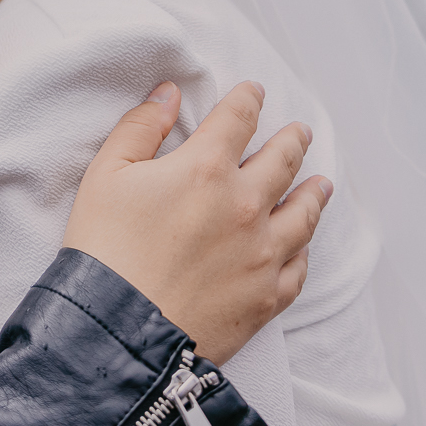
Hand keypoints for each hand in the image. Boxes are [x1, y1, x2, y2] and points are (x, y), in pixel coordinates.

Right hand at [63, 81, 331, 365]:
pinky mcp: (266, 297)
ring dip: (314, 193)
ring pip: (303, 214)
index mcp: (205, 168)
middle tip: (301, 132)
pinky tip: (303, 246)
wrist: (118, 333)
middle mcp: (245, 205)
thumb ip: (139, 127)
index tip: (255, 92)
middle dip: (292, 140)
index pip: (238, 119)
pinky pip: (299, 268)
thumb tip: (168, 94)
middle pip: (283, 160)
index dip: (248, 99)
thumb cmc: (104, 251)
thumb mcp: (105, 176)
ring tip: (322, 183)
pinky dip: (304, 251)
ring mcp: (262, 253)